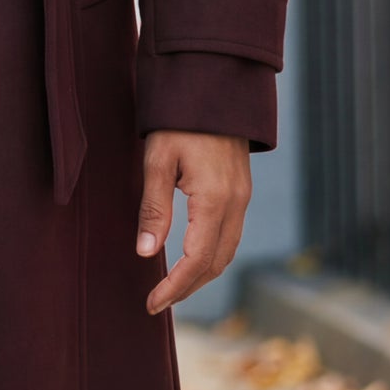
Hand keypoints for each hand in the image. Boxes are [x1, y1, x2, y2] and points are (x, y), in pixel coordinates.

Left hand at [135, 129, 250, 315]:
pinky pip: (230, 234)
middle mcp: (236, 203)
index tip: (152, 303)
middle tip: (158, 301)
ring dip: (201, 274)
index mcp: (215, 199)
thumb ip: (153, 209)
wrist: (213, 86)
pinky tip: (190, 257)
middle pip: (216, 262)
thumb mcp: (157, 161)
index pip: (197, 259)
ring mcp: (243, 197)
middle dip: (188, 287)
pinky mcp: (241, 190)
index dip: (175, 286)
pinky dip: (211, 255)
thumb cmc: (178, 121)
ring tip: (172, 287)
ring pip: (227, 251)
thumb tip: (146, 253)